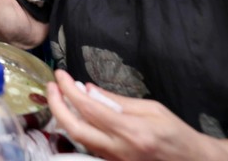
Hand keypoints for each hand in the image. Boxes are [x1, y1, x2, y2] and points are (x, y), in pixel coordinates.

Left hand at [47, 70, 226, 160]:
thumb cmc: (176, 133)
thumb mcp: (151, 108)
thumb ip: (116, 100)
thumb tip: (87, 89)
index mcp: (131, 131)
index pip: (89, 108)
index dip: (69, 90)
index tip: (60, 75)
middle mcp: (119, 148)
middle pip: (74, 128)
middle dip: (56, 105)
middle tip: (52, 86)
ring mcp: (114, 160)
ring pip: (78, 138)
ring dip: (64, 115)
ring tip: (60, 95)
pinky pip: (88, 144)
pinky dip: (78, 127)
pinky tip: (75, 113)